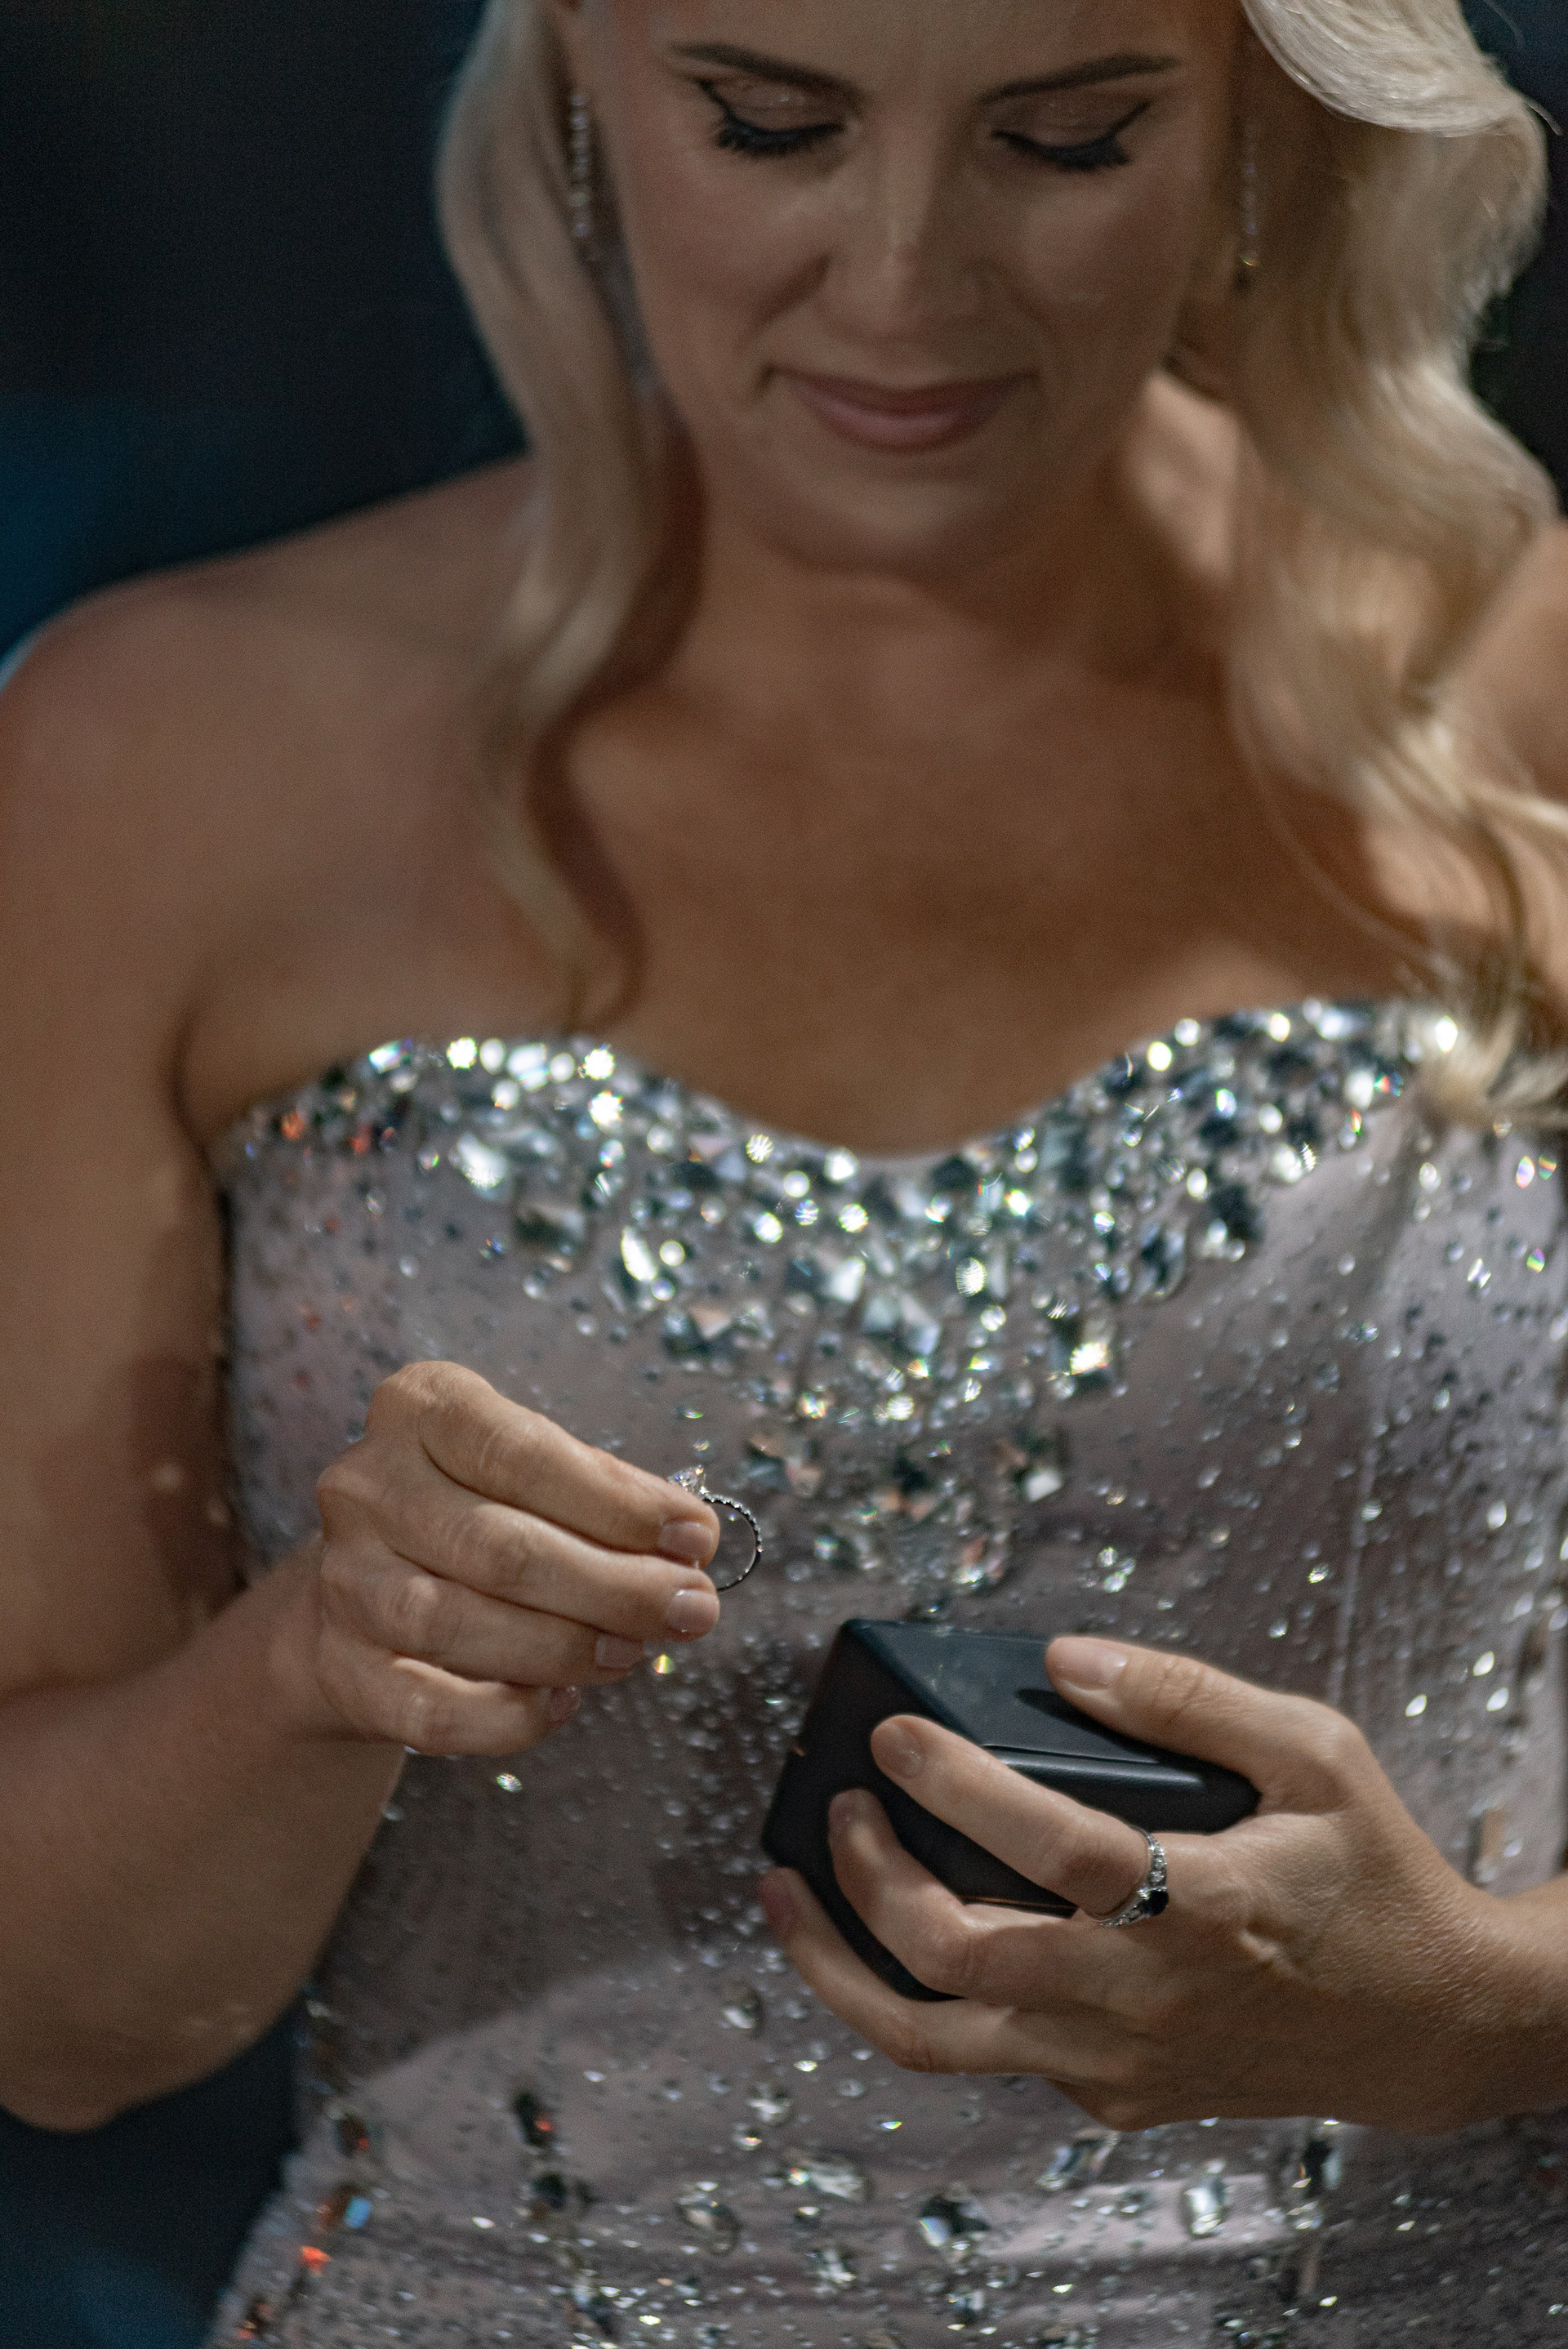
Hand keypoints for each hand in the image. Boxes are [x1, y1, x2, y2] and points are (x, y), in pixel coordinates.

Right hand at [287, 1362, 720, 1755]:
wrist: (359, 1588)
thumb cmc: (475, 1512)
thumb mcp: (534, 1473)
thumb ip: (605, 1496)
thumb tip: (690, 1545)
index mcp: (420, 1408)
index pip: (519, 1451)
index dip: (617, 1501)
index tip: (695, 1536)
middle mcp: (366, 1485)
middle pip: (498, 1546)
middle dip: (612, 1586)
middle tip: (688, 1609)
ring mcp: (344, 1578)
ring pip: (456, 1623)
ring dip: (565, 1646)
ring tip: (633, 1652)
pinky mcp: (341, 1667)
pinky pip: (427, 1707)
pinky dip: (505, 1715)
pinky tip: (563, 1702)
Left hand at [760, 1637, 1567, 2132]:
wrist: (1423, 2026)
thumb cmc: (1368, 1871)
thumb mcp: (1317, 1753)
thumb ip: (1193, 1699)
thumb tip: (1067, 1658)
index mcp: (1207, 1904)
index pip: (1054, 1850)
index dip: (958, 1786)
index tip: (891, 1731)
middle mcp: (1148, 1997)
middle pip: (962, 1956)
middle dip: (870, 1874)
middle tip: (839, 1799)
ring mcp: (1120, 2060)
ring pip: (936, 2041)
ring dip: (840, 1967)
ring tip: (783, 1892)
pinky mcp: (1109, 2094)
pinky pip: (984, 2052)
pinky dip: (915, 1994)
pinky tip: (883, 1926)